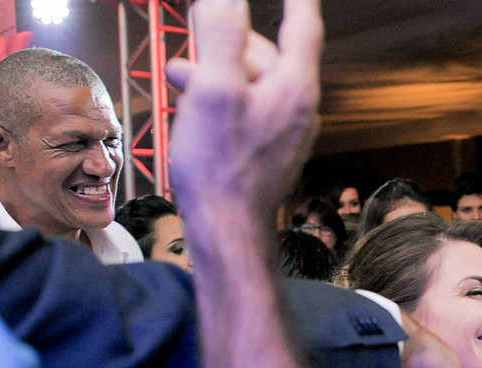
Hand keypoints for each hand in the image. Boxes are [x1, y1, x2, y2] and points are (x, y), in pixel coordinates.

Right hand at [166, 0, 320, 216]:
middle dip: (228, 41)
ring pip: (254, 82)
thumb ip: (222, 35)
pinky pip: (251, 109)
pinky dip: (224, 99)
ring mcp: (289, 131)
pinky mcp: (273, 150)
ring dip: (217, 72)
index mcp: (295, 86)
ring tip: (178, 78)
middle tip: (191, 36)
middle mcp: (301, 107)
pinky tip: (195, 109)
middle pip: (269, 52)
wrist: (228, 230)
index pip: (303, 23)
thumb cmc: (220, 167)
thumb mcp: (213, 90)